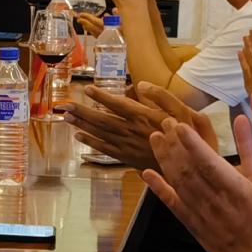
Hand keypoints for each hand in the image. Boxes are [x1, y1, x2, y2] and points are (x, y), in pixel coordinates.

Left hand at [64, 81, 197, 165]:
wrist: (187, 166)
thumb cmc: (185, 135)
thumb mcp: (181, 111)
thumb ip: (162, 96)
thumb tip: (141, 85)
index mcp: (144, 117)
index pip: (118, 104)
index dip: (102, 97)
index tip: (87, 90)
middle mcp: (132, 131)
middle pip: (102, 120)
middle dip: (82, 111)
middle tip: (64, 105)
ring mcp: (127, 145)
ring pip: (100, 133)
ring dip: (81, 124)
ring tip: (66, 116)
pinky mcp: (126, 157)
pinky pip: (105, 149)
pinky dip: (91, 142)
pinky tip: (79, 136)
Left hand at [140, 90, 251, 251]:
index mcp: (240, 196)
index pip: (211, 166)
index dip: (193, 146)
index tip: (180, 126)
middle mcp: (216, 204)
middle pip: (189, 170)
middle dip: (175, 145)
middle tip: (164, 121)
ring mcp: (202, 215)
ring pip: (178, 184)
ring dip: (165, 160)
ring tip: (154, 137)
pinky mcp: (195, 225)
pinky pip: (173, 205)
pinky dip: (159, 189)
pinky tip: (147, 174)